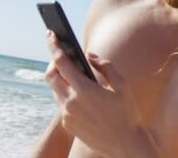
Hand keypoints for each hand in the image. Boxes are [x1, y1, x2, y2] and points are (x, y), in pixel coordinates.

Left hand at [44, 31, 157, 156]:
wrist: (125, 144)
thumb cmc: (127, 113)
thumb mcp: (122, 85)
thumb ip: (105, 66)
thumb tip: (89, 56)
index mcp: (84, 89)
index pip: (61, 62)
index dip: (54, 45)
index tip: (50, 33)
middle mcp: (71, 102)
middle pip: (50, 76)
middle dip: (53, 63)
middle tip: (62, 56)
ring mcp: (67, 115)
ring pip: (55, 90)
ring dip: (62, 80)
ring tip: (75, 75)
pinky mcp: (68, 124)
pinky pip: (62, 105)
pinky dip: (68, 95)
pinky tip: (82, 96)